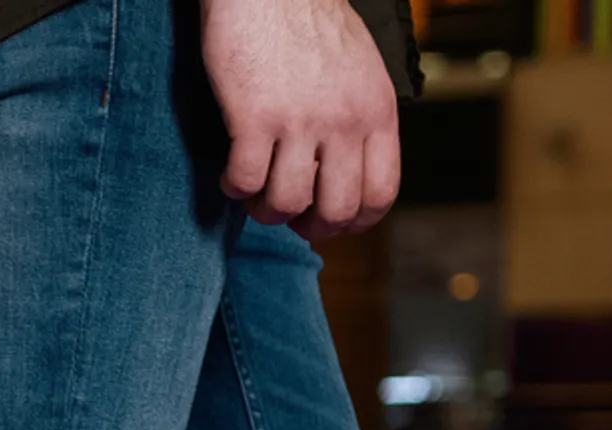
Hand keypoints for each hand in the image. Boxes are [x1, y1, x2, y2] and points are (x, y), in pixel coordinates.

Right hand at [206, 0, 400, 237]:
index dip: (353, 221)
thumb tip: (344, 166)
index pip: (381, 192)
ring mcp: (299, 120)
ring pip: (286, 203)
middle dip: (309, 226)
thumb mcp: (360, 71)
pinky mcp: (253, 117)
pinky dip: (233, 187)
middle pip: (336, 209)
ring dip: (265, 209)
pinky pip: (243, 180)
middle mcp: (344, 120)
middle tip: (288, 215)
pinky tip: (230, 171)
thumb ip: (360, 118)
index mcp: (376, 111)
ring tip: (254, 194)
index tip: (329, 221)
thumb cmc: (308, 22)